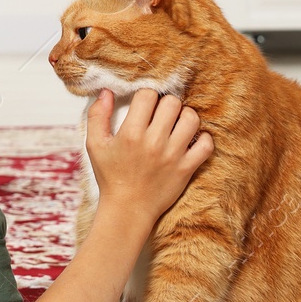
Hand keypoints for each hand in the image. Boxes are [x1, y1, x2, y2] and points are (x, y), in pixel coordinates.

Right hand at [85, 89, 212, 217]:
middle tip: (161, 116)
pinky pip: (206, 145)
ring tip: (176, 125)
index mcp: (131, 133)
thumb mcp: (94, 145)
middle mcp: (154, 142)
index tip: (144, 107)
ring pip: (191, 119)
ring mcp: (173, 155)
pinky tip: (191, 140)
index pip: (148, 95)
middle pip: (172, 102)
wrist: (127, 209)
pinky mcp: (187, 168)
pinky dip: (203, 139)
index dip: (146, 97)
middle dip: (166, 105)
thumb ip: (97, 116)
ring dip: (185, 117)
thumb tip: (107, 92)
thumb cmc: (111, 176)